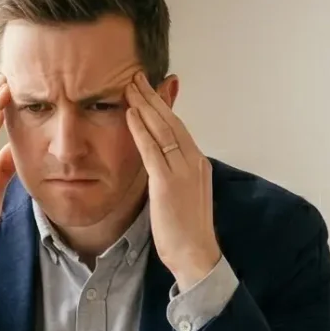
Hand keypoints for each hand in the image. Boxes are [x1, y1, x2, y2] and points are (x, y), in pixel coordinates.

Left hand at [123, 71, 220, 287]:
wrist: (196, 253)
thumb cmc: (187, 229)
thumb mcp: (184, 193)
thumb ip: (174, 173)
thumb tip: (162, 160)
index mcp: (199, 163)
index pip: (179, 128)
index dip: (163, 106)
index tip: (150, 89)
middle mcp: (194, 162)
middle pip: (171, 122)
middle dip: (153, 97)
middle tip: (137, 77)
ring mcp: (183, 171)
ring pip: (162, 130)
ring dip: (144, 106)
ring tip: (130, 87)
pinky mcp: (168, 183)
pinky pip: (152, 150)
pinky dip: (141, 129)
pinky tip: (130, 114)